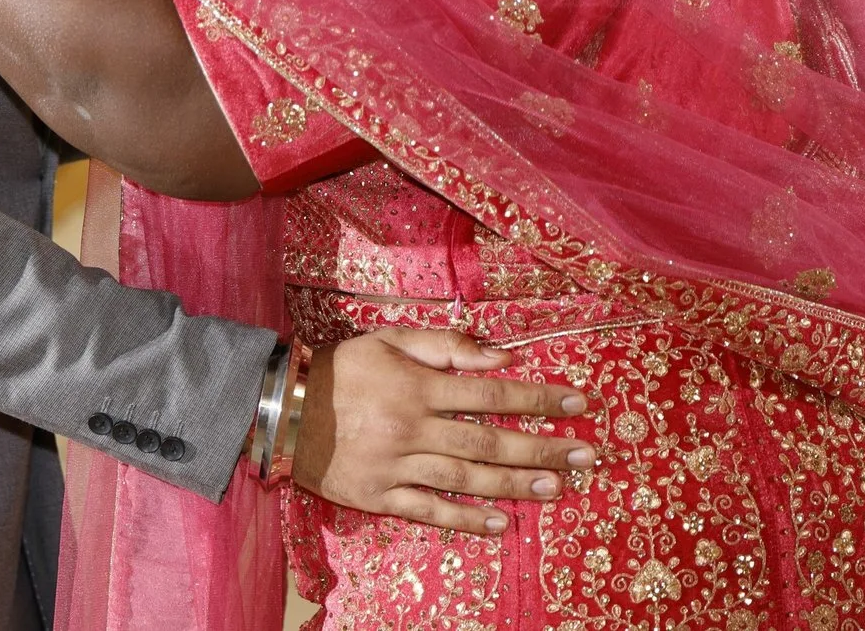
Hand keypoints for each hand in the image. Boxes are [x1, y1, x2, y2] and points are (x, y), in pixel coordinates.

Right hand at [292, 329, 593, 534]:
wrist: (280, 409)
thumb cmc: (340, 370)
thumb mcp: (389, 340)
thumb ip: (445, 346)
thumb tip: (502, 356)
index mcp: (417, 387)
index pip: (491, 394)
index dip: (538, 399)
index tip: (577, 404)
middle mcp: (412, 428)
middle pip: (488, 443)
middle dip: (541, 449)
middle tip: (584, 458)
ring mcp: (396, 466)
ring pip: (465, 480)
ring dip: (513, 486)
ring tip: (553, 489)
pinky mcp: (378, 496)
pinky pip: (428, 510)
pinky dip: (464, 519)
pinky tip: (497, 524)